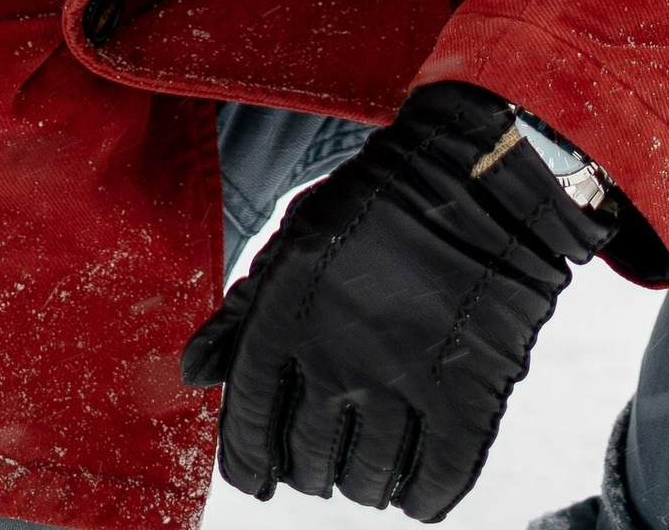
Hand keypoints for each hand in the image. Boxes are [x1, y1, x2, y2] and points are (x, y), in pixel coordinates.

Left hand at [181, 81, 614, 516]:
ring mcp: (403, 384)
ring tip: (372, 452)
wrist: (475, 176)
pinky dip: (421, 494)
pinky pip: (433, 484)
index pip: (250, 429)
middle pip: (308, 464)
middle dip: (309, 465)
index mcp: (287, 320)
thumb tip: (194, 375)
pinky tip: (417, 475)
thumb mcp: (293, 241)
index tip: (258, 473)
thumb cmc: (376, 204)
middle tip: (325, 444)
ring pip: (367, 482)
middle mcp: (338, 361)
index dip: (248, 462)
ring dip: (363, 479)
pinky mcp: (466, 398)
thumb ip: (241, 313)